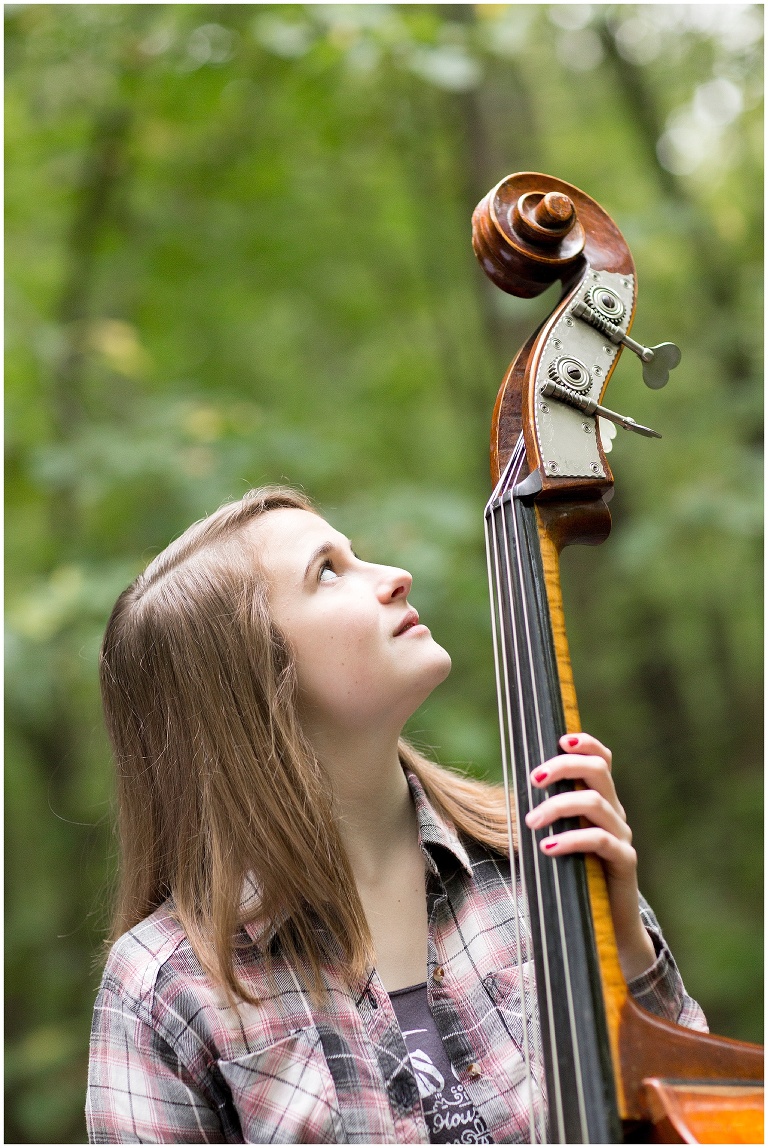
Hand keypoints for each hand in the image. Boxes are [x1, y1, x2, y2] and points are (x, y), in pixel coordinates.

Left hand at [524, 732, 655, 981]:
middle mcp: (615, 812)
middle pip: (598, 770)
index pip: (602, 759)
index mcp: (600, 800)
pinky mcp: (624, 861)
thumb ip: (547, 814)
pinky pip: (600, 840)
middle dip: (564, 766)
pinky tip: (546, 848)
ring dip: (557, 806)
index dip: (585, 743)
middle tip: (532, 779)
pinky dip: (571, 839)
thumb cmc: (575, 877)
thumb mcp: (559, 838)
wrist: (608, 927)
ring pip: (595, 802)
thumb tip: (514, 791)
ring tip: (530, 821)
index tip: (559, 740)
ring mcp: (622, 836)